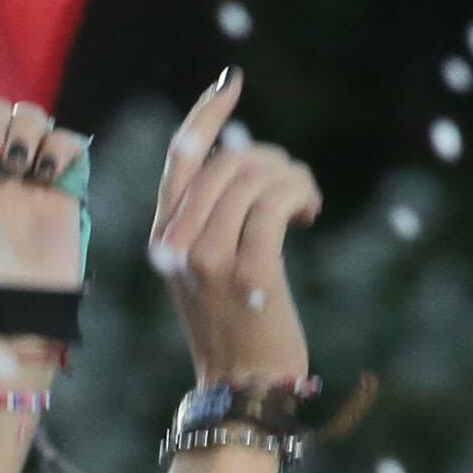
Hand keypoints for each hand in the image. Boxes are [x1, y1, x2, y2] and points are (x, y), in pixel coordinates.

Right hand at [149, 72, 320, 386]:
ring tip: (306, 203)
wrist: (242, 389)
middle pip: (228, 162)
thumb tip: (246, 162)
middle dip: (271, 160)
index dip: (207, 113)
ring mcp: (209, 258)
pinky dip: (300, 195)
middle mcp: (177, 243)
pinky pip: (277, 205)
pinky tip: (309, 212)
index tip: (232, 83)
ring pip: (256, 179)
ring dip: (293, 179)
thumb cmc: (236, 330)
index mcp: (162, 237)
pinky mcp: (249, 273)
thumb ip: (210, 220)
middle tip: (296, 186)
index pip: (181, 157)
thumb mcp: (206, 270)